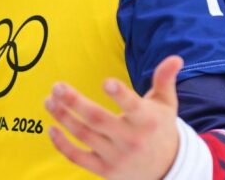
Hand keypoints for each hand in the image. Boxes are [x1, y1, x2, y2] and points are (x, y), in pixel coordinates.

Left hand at [45, 55, 183, 179]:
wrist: (167, 170)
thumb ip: (165, 79)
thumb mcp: (166, 105)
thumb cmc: (161, 129)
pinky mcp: (105, 171)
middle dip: (75, 102)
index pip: (133, 106)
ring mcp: (116, 157)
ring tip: (49, 100)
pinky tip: (51, 128)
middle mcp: (131, 139)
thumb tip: (176, 57)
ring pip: (84, 136)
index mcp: (147, 120)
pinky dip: (62, 145)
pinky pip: (78, 158)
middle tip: (57, 86)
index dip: (120, 95)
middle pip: (97, 120)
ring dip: (63, 117)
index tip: (106, 81)